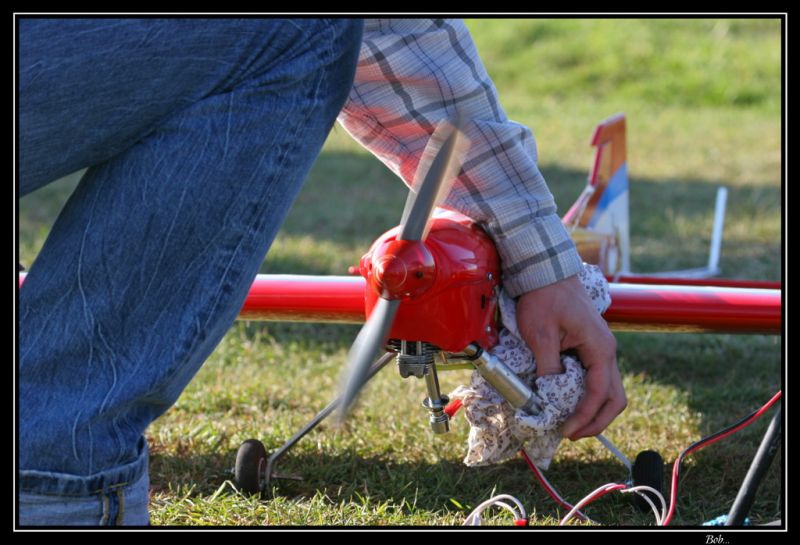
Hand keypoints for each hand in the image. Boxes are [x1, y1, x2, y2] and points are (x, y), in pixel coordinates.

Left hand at [516, 274, 624, 439]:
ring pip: (608, 390)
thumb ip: (548, 366)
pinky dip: (587, 396)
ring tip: (570, 423)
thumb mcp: (541, 333)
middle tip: (570, 433)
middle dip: (595, 421)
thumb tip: (548, 396)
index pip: (599, 393)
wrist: (546, 271)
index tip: (565, 430)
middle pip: (613, 397)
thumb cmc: (544, 297)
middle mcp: (606, 351)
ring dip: (593, 410)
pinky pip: (596, 378)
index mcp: (600, 348)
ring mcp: (600, 349)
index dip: (584, 416)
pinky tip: (568, 402)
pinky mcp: (590, 347)